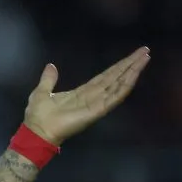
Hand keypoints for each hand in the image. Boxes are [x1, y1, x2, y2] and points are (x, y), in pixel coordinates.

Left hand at [23, 46, 149, 145]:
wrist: (36, 131)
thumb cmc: (37, 116)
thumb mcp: (42, 92)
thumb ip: (49, 80)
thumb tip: (51, 66)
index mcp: (82, 93)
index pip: (105, 77)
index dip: (118, 66)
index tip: (132, 55)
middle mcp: (92, 97)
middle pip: (116, 78)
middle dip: (130, 65)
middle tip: (145, 51)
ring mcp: (96, 104)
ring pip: (119, 85)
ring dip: (132, 72)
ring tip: (145, 58)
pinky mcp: (97, 111)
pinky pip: (114, 97)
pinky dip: (125, 86)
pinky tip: (135, 74)